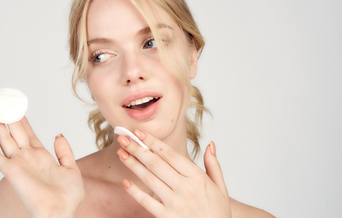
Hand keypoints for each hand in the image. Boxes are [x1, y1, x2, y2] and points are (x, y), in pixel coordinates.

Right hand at [0, 117, 83, 217]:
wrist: (60, 212)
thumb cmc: (67, 198)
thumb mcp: (72, 169)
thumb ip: (64, 151)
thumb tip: (58, 134)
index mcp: (42, 156)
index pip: (28, 133)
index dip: (22, 120)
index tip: (17, 107)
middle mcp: (27, 158)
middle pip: (15, 132)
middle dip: (9, 117)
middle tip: (2, 102)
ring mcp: (18, 164)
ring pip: (5, 140)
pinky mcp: (11, 172)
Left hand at [116, 130, 230, 217]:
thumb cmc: (217, 212)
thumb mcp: (220, 188)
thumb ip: (213, 165)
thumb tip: (210, 144)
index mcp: (197, 178)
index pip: (170, 155)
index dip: (153, 142)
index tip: (139, 133)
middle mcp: (185, 188)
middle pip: (156, 163)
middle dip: (138, 148)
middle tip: (124, 138)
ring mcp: (175, 203)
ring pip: (149, 179)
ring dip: (133, 165)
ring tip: (121, 153)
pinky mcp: (167, 217)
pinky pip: (147, 202)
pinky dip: (135, 192)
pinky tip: (125, 183)